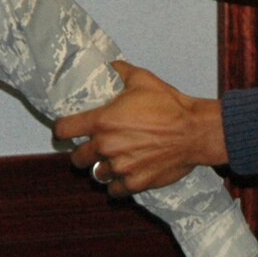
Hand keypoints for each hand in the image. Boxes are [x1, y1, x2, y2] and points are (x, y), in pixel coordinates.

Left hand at [54, 60, 227, 192]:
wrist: (194, 131)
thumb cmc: (169, 105)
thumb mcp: (142, 79)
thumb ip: (121, 72)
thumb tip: (111, 65)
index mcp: (102, 121)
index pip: (64, 130)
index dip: (62, 130)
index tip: (66, 131)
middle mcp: (106, 146)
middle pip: (77, 157)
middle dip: (83, 152)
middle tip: (93, 148)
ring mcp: (120, 167)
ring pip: (96, 174)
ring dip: (101, 168)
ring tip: (111, 162)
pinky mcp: (135, 182)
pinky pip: (115, 191)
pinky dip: (117, 185)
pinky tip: (123, 177)